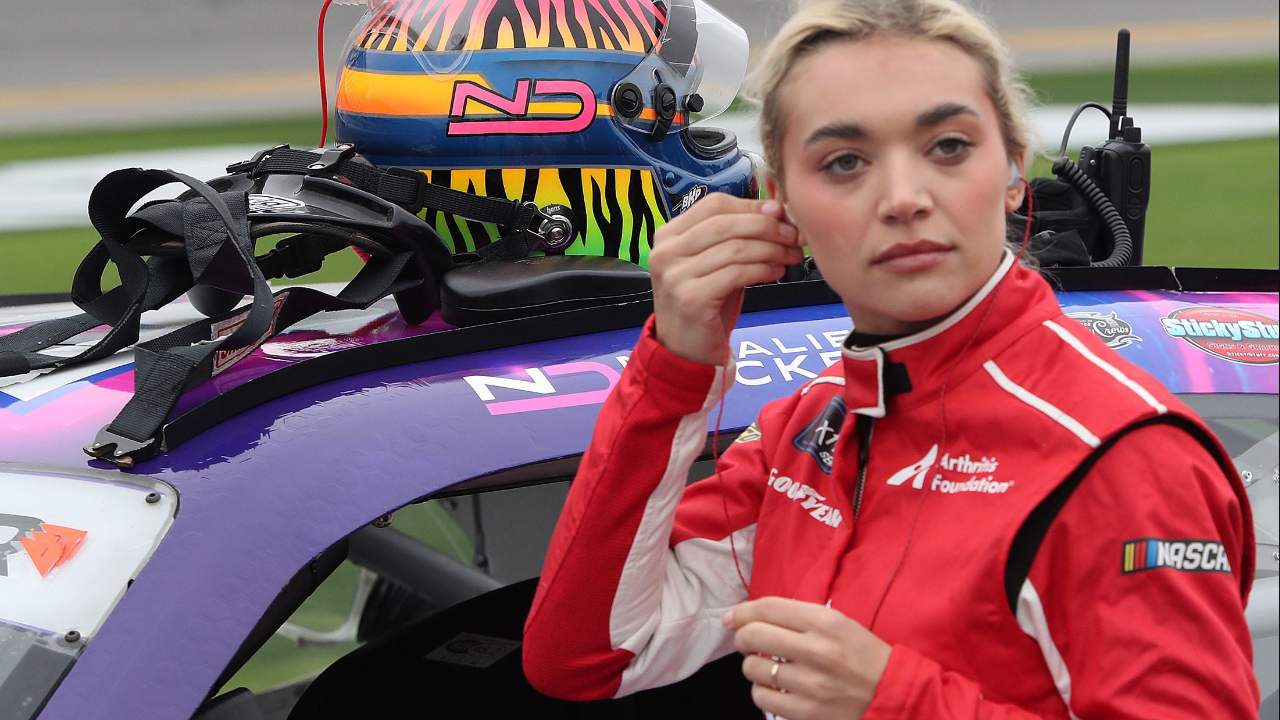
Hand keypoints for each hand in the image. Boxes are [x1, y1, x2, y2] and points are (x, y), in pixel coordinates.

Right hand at [648, 194, 802, 364]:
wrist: (685, 349)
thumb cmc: (705, 302)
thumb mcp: (716, 261)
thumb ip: (736, 235)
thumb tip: (775, 208)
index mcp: (669, 235)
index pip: (715, 204)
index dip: (751, 206)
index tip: (779, 213)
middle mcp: (666, 251)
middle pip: (726, 223)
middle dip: (767, 226)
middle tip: (793, 235)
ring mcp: (675, 275)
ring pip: (735, 248)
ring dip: (771, 249)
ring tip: (790, 256)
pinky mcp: (691, 298)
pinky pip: (736, 273)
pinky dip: (763, 269)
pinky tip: (776, 272)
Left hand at [723, 597, 891, 719]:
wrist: (893, 695)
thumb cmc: (863, 656)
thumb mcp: (839, 624)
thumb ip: (797, 617)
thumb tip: (746, 617)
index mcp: (826, 622)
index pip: (769, 607)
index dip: (743, 611)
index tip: (732, 617)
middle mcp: (817, 650)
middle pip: (754, 635)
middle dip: (742, 637)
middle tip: (746, 642)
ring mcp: (811, 684)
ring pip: (754, 669)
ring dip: (755, 667)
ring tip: (769, 667)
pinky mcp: (806, 712)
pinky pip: (762, 697)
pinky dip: (763, 692)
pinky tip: (778, 688)